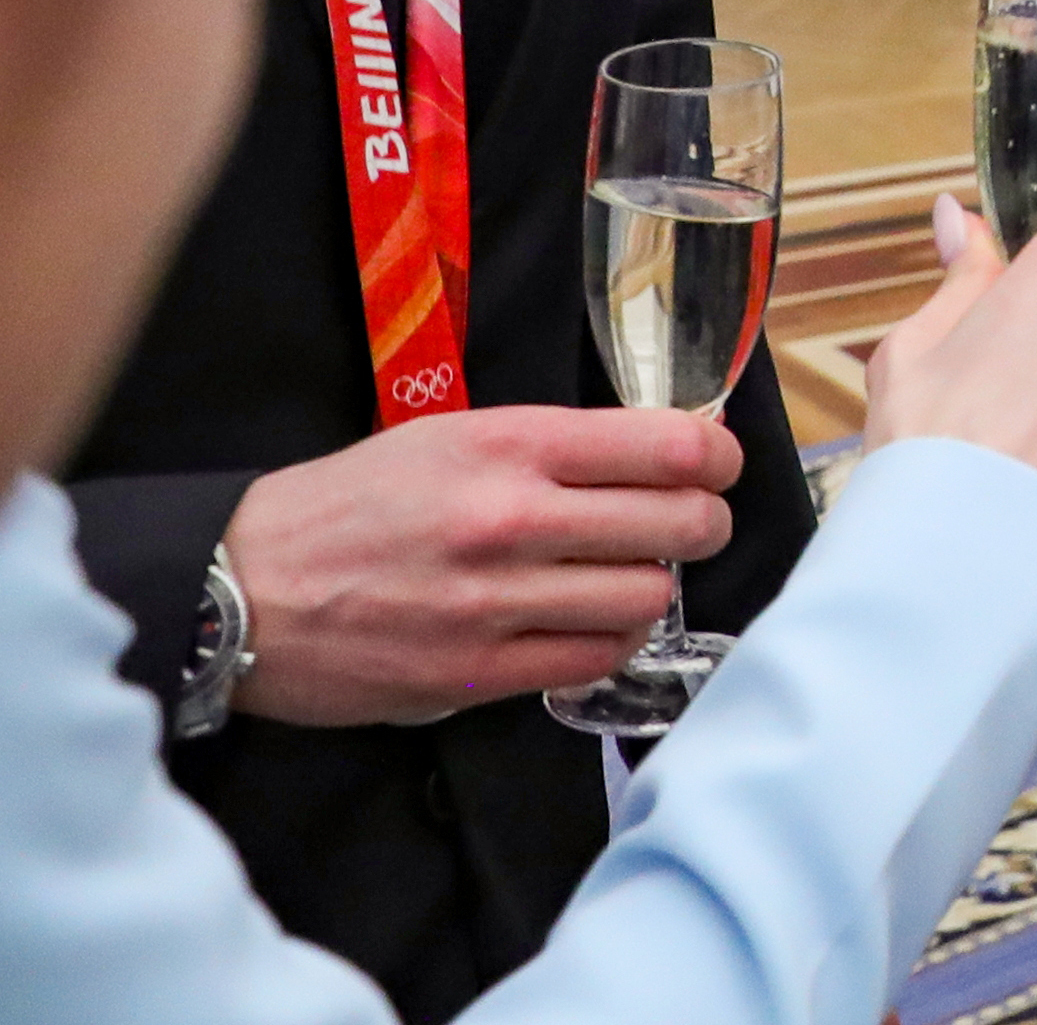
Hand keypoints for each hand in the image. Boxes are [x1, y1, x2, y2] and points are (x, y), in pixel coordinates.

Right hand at [226, 407, 742, 725]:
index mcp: (510, 444)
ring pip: (647, 597)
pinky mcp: (477, 673)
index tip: (717, 467)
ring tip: (624, 577)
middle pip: (681, 524)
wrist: (244, 588)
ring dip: (650, 588)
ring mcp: (495, 601)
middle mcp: (511, 518)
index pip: (671, 446)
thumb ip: (555, 446)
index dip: (718, 459)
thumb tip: (660, 455)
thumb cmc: (353, 504)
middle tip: (689, 526)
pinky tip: (588, 624)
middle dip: (703, 525)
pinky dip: (608, 642)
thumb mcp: (454, 438)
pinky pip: (594, 659)